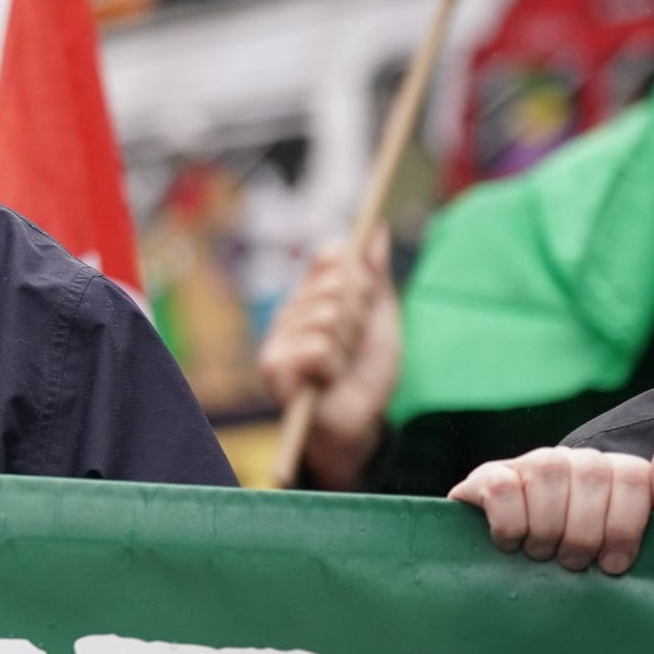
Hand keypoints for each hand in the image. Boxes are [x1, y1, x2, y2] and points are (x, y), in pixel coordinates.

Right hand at [256, 226, 400, 490]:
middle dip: (360, 317)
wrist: (360, 425)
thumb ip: (375, 276)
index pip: (330, 256)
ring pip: (329, 316)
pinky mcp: (273, 366)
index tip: (365, 297)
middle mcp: (292, 310)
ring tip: (342, 367)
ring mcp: (279, 337)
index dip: (355, 273)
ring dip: (349, 346)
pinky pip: (317, 347)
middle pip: (337, 283)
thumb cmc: (367, 375)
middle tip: (355, 344)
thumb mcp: (380, 321)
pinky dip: (334, 367)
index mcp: (313, 295)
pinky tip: (327, 382)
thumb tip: (376, 228)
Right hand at [448, 441, 653, 574]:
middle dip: (584, 533)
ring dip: (546, 529)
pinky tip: (511, 544)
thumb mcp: (650, 535)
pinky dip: (509, 524)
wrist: (530, 570)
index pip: (632, 475)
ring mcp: (529, 464)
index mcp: (614, 470)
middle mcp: (573, 459)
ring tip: (543, 554)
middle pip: (590, 474)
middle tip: (574, 563)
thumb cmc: (595, 560)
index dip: (625, 526)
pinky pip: (501, 487)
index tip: (613, 564)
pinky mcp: (487, 477)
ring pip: (546, 474)